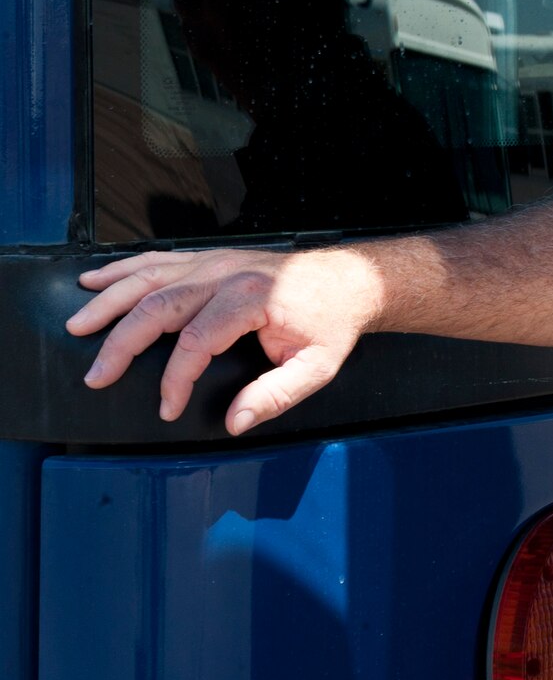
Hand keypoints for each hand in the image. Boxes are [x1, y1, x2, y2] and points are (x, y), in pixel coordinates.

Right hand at [67, 247, 384, 434]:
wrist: (349, 280)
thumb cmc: (332, 323)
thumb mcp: (318, 365)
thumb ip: (277, 394)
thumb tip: (236, 422)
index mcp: (252, 298)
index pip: (196, 342)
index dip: (176, 380)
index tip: (167, 408)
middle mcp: (227, 273)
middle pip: (158, 305)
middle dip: (121, 343)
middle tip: (96, 375)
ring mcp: (215, 261)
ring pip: (149, 277)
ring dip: (108, 301)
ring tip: (77, 326)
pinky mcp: (209, 258)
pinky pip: (158, 260)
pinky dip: (122, 271)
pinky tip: (94, 282)